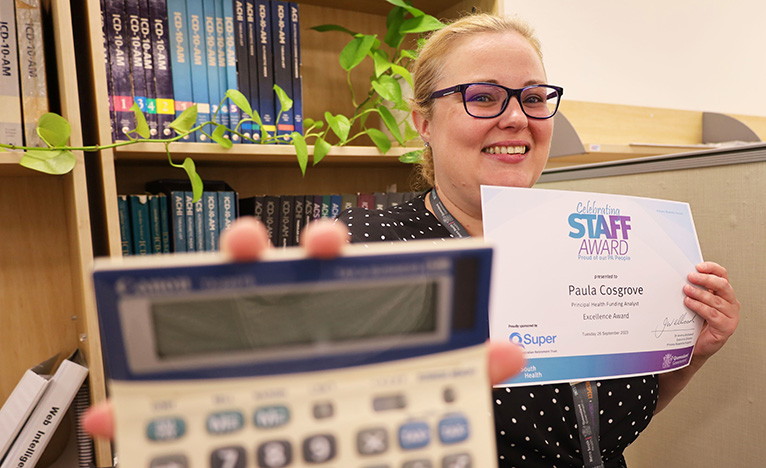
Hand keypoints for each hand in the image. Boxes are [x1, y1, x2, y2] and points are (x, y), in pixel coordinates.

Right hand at [83, 217, 524, 438]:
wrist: (351, 464)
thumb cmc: (376, 424)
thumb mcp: (422, 396)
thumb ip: (461, 373)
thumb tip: (511, 353)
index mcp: (334, 319)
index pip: (328, 274)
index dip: (327, 252)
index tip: (330, 241)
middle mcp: (282, 332)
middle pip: (260, 280)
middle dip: (254, 254)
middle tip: (254, 249)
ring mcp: (240, 369)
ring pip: (204, 326)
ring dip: (186, 308)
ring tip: (179, 304)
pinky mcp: (201, 412)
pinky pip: (155, 409)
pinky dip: (129, 414)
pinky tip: (113, 420)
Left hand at [683, 261, 739, 360]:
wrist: (696, 346)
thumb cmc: (697, 324)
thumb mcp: (698, 302)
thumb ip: (697, 290)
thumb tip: (684, 276)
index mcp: (726, 294)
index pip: (723, 276)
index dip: (712, 269)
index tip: (699, 267)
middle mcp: (732, 304)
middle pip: (723, 286)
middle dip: (706, 279)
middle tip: (691, 277)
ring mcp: (732, 316)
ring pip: (716, 300)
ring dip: (699, 293)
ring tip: (686, 290)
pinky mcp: (727, 327)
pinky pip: (713, 314)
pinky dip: (699, 307)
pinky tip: (689, 303)